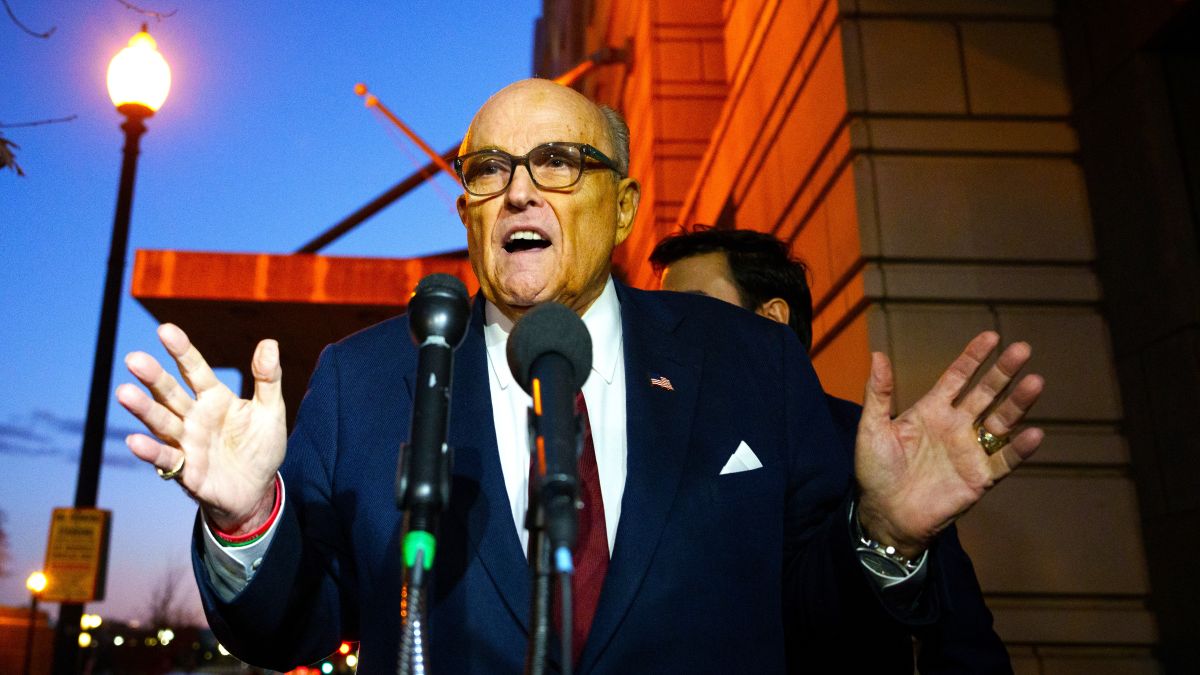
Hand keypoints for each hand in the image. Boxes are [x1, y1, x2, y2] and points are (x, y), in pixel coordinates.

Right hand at [116, 323, 286, 534]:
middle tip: (133, 359)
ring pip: (161, 422)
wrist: (258, 490)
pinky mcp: (185, 470)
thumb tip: (269, 342)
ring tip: (123, 393)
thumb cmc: (260, 447)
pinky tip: (134, 440)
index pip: (195, 369)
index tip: (165, 330)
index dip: (181, 351)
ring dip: (143, 409)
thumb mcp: (270, 411)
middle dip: (153, 377)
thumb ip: (268, 378)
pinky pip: (165, 459)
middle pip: (170, 393)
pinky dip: (150, 451)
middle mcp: (194, 417)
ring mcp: (186, 442)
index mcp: (214, 398)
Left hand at [854, 331, 1043, 557]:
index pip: (958, 378)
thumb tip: (877, 354)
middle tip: (1023, 349)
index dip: (974, 358)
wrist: (884, 514)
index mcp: (932, 411)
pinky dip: (1020, 449)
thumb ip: (878, 394)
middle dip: (1003, 372)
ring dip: (1018, 403)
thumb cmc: (875, 471)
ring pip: (1001, 421)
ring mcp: (970, 451)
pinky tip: (1034, 434)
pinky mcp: (980, 477)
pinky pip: (1004, 460)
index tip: (992, 336)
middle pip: (986, 393)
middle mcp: (956, 426)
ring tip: (1035, 382)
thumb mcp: (872, 428)